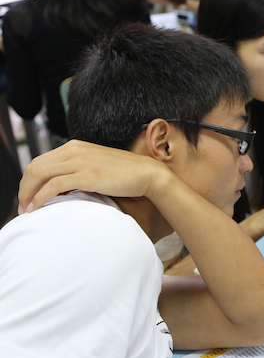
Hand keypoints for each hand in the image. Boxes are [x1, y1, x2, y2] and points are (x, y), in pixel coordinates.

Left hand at [18, 140, 169, 213]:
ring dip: (28, 194)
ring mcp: (80, 161)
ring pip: (39, 174)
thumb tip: (61, 186)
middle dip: (24, 188)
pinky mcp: (87, 174)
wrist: (147, 173)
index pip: (40, 161)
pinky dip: (40, 197)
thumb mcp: (96, 165)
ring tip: (27, 210)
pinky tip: (38, 208)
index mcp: (75, 146)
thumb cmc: (124, 174)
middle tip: (23, 206)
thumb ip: (78, 169)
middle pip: (35, 167)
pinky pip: (53, 185)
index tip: (28, 197)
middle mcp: (74, 150)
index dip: (28, 180)